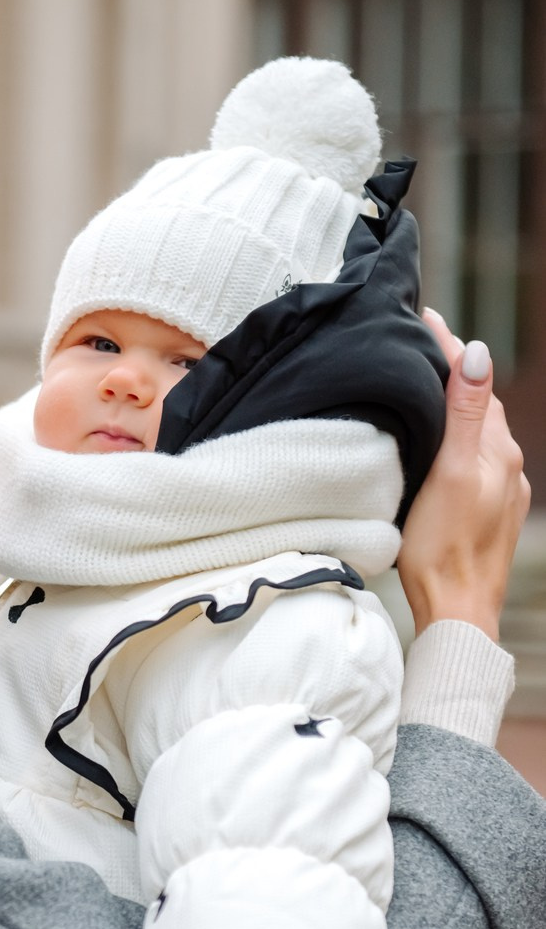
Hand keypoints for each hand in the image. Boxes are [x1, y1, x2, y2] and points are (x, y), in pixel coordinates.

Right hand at [397, 310, 529, 640]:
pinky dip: (458, 441)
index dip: (448, 348)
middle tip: (421, 344)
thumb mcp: (450, 471)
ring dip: (457, 408)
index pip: (474, 383)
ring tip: (428, 389)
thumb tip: (478, 353)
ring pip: (479, 433)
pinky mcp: (489, 513)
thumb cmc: (443, 548)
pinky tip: (441, 449)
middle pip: (480, 404)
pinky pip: (475, 462)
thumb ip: (466, 413)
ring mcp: (501, 491)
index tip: (424, 317)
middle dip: (454, 373)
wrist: (457, 611)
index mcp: (498, 450)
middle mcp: (507, 465)